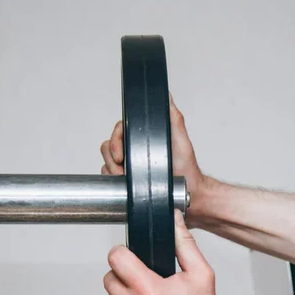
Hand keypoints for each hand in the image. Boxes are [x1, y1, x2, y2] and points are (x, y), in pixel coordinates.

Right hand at [100, 94, 208, 226]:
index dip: (116, 140)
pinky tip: (123, 186)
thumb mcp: (182, 143)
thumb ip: (175, 119)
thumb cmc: (188, 171)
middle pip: (109, 146)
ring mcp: (130, 166)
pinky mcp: (127, 182)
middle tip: (123, 170)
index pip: (120, 130)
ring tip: (124, 179)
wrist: (188, 197)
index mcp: (145, 139)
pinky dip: (111, 182)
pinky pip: (108, 178)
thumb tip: (167, 97)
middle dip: (112, 159)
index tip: (121, 155)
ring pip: (107, 162)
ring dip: (111, 171)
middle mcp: (136, 150)